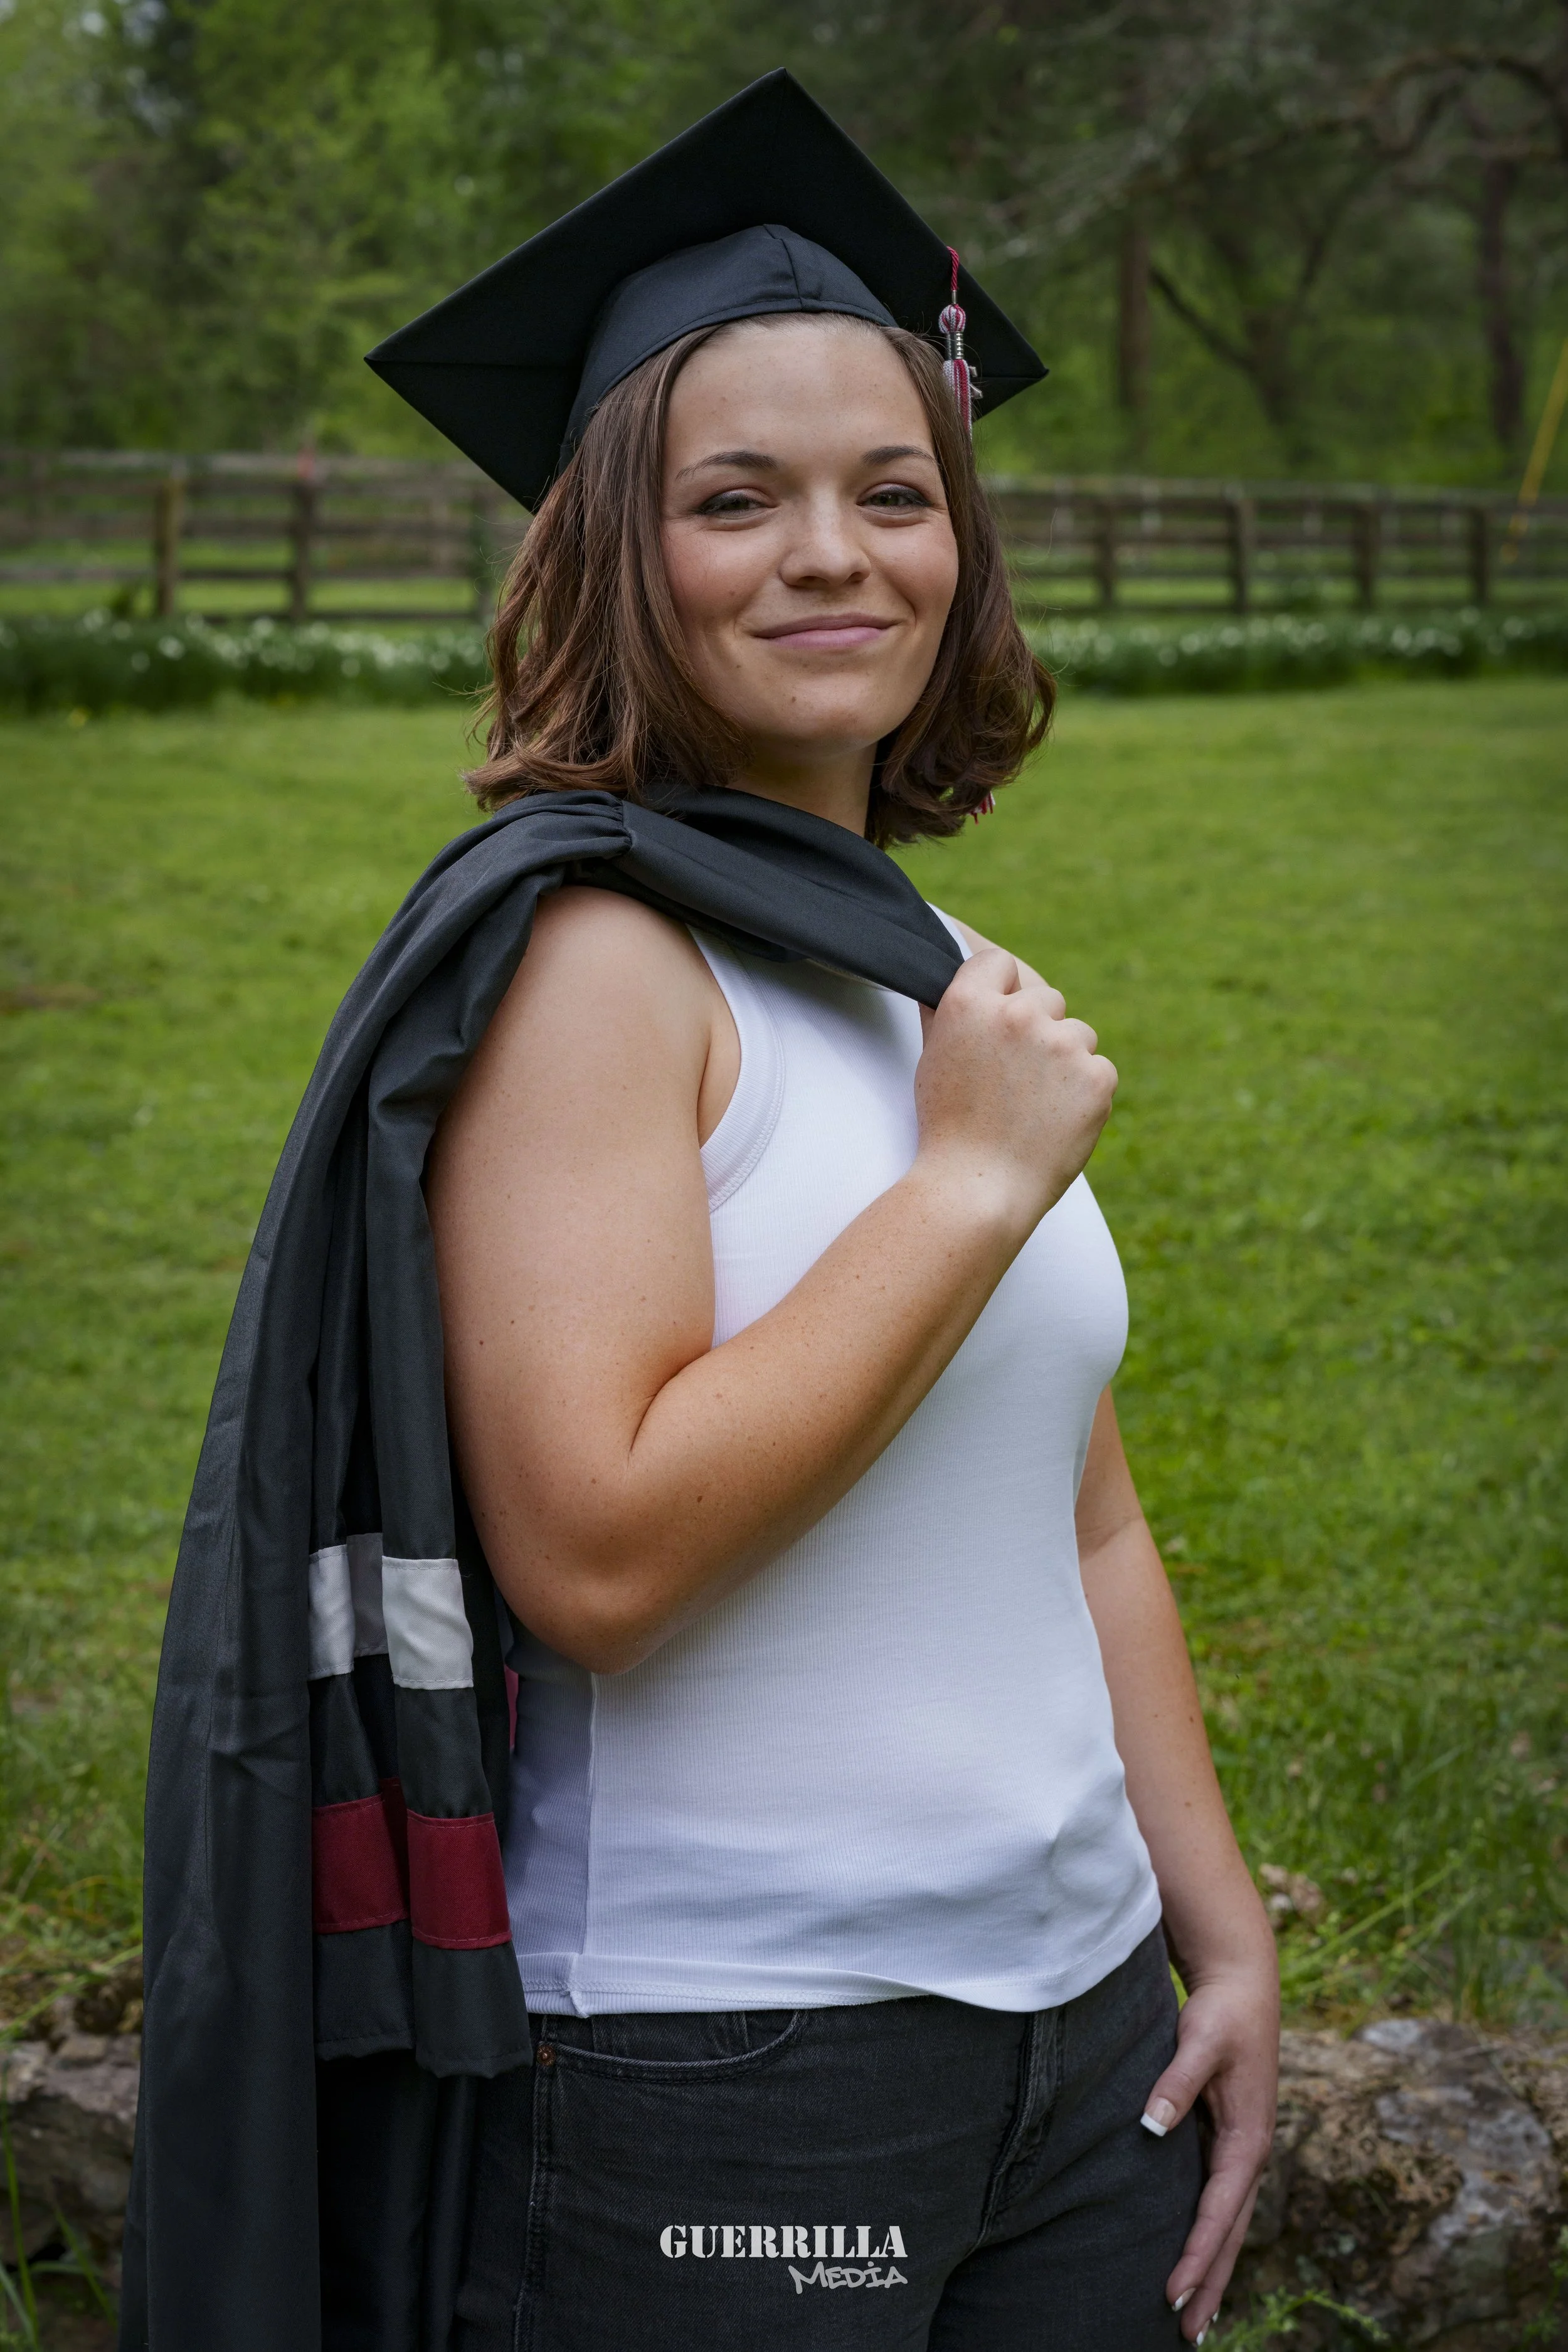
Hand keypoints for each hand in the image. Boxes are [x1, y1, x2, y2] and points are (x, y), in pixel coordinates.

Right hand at [915, 948, 1115, 1231]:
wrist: (979, 1189)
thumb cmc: (948, 1128)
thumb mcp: (933, 1059)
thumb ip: (947, 1013)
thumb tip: (951, 979)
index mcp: (971, 1003)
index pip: (999, 962)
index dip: (1001, 987)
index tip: (1000, 1011)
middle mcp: (1018, 1015)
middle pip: (1045, 997)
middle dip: (1036, 1027)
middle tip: (1015, 1075)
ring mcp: (1062, 1044)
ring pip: (1077, 1033)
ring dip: (1063, 1059)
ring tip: (1033, 1104)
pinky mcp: (1098, 1076)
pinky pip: (1097, 1069)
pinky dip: (1083, 1092)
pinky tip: (1054, 1119)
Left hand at [1145, 1959, 1278, 2342]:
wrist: (1242, 1985)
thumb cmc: (1221, 2013)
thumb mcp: (1200, 2039)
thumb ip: (1176, 2082)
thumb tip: (1151, 2125)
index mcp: (1248, 2138)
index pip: (1219, 2211)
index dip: (1196, 2255)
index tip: (1173, 2294)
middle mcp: (1250, 2154)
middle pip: (1230, 2234)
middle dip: (1211, 2284)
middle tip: (1188, 2334)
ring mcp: (1241, 2151)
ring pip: (1228, 2224)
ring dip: (1212, 2269)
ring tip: (1194, 2319)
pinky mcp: (1228, 2142)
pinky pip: (1220, 2203)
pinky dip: (1210, 2238)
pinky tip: (1196, 2260)